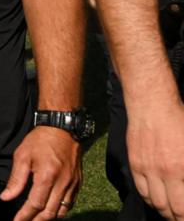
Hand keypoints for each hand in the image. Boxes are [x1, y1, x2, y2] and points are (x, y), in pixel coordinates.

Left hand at [0, 126, 82, 219]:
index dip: (24, 216)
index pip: (35, 204)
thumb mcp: (22, 156)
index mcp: (47, 176)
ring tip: (35, 219)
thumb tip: (6, 197)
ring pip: (62, 211)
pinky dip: (60, 211)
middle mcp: (62, 183)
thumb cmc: (40, 140)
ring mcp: (72, 184)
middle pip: (50, 212)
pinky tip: (50, 211)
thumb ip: (15, 179)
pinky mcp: (78, 183)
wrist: (62, 128)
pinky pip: (70, 203)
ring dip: (48, 218)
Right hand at [126, 100, 183, 219]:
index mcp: (181, 169)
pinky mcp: (135, 163)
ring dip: (163, 210)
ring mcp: (146, 168)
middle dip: (175, 217)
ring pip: (153, 201)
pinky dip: (149, 199)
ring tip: (171, 212)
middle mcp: (163, 172)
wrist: (152, 105)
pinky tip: (157, 199)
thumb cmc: (179, 122)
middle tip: (180, 217)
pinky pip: (141, 189)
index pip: (182, 207)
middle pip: (168, 208)